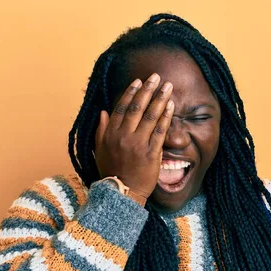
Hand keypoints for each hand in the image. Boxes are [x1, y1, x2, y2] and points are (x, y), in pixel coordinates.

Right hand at [94, 73, 174, 200]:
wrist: (121, 193)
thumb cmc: (111, 172)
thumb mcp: (99, 150)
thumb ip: (101, 130)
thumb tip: (103, 112)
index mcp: (110, 134)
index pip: (121, 107)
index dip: (130, 93)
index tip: (138, 81)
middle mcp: (124, 136)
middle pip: (137, 108)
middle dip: (147, 90)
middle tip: (155, 77)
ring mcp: (138, 144)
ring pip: (150, 116)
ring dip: (160, 98)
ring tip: (167, 86)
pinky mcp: (151, 153)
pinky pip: (160, 131)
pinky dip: (166, 117)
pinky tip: (171, 105)